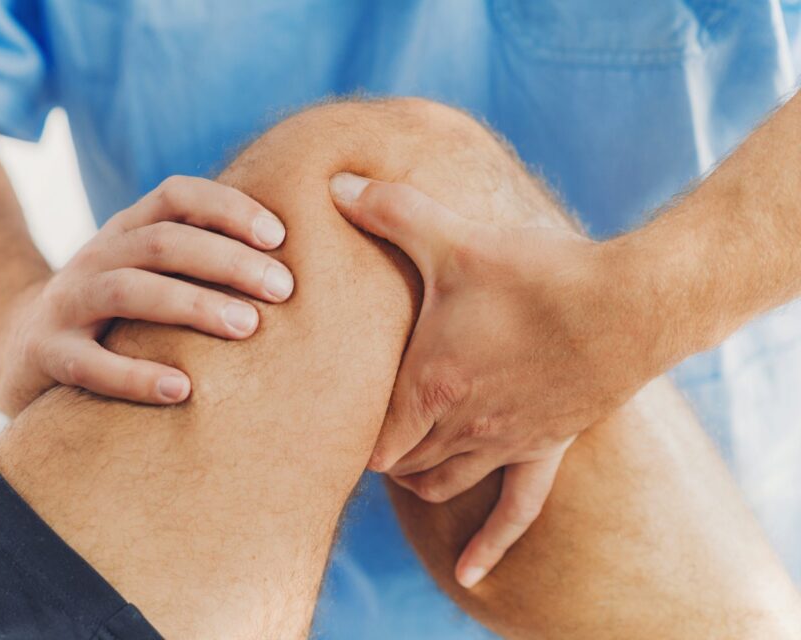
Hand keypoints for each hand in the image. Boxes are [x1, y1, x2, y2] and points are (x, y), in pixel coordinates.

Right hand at [0, 175, 293, 414]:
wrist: (19, 348)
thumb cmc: (116, 315)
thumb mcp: (150, 275)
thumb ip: (201, 265)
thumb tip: (296, 271)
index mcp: (127, 231)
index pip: (177, 196)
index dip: (228, 207)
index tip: (280, 236)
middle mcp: (96, 257)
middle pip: (162, 241)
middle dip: (227, 260)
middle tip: (284, 289)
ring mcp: (67, 303)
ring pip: (128, 289)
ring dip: (192, 305)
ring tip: (247, 327)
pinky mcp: (47, 354)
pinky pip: (89, 363)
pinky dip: (136, 376)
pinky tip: (183, 390)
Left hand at [331, 173, 651, 587]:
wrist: (626, 303)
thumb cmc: (534, 272)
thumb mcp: (452, 236)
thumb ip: (389, 209)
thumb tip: (336, 181)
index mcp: (428, 385)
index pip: (369, 438)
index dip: (348, 434)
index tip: (337, 418)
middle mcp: (460, 425)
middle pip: (400, 463)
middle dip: (381, 450)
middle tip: (368, 429)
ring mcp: (504, 444)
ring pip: (443, 484)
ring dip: (418, 477)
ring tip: (407, 463)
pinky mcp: (545, 448)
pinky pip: (516, 511)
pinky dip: (489, 544)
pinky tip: (471, 574)